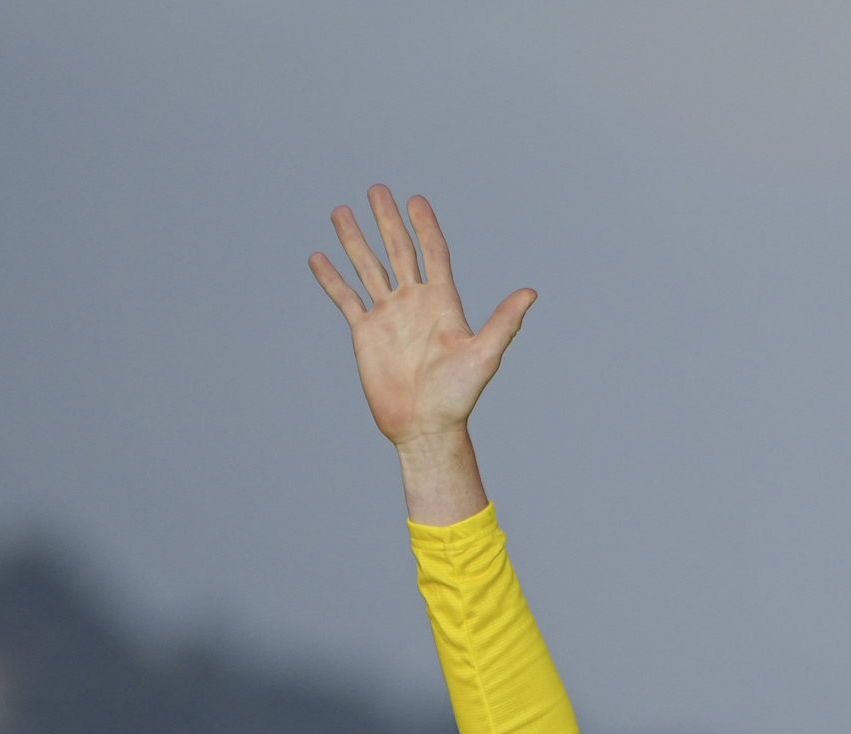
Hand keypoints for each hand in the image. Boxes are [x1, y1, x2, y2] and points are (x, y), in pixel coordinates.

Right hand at [311, 188, 534, 452]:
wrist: (425, 427)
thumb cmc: (459, 397)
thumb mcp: (484, 356)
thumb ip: (504, 322)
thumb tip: (531, 293)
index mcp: (442, 302)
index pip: (432, 253)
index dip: (424, 226)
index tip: (416, 200)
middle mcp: (414, 303)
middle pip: (398, 250)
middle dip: (387, 220)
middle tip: (376, 189)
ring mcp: (388, 316)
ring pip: (368, 268)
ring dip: (355, 240)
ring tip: (341, 211)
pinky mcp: (366, 333)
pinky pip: (345, 299)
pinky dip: (332, 279)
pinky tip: (318, 257)